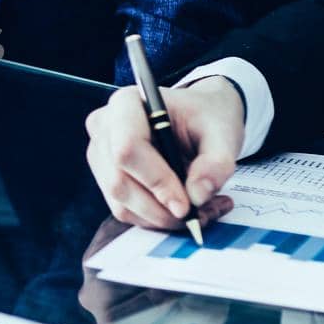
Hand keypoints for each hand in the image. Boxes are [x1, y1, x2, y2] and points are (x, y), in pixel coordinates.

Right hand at [84, 76, 243, 231]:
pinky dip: (157, 219)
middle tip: (200, 214)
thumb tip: (197, 195)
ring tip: (202, 210)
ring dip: (162, 218)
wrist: (198, 118)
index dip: (156, 181)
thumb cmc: (206, 117)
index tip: (186, 206)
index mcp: (127, 104)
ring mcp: (100, 156)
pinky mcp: (106, 179)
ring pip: (121, 203)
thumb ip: (216, 162)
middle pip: (120, 182)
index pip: (128, 148)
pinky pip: (125, 211)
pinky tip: (186, 209)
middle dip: (161, 209)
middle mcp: (105, 128)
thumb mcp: (223, 132)